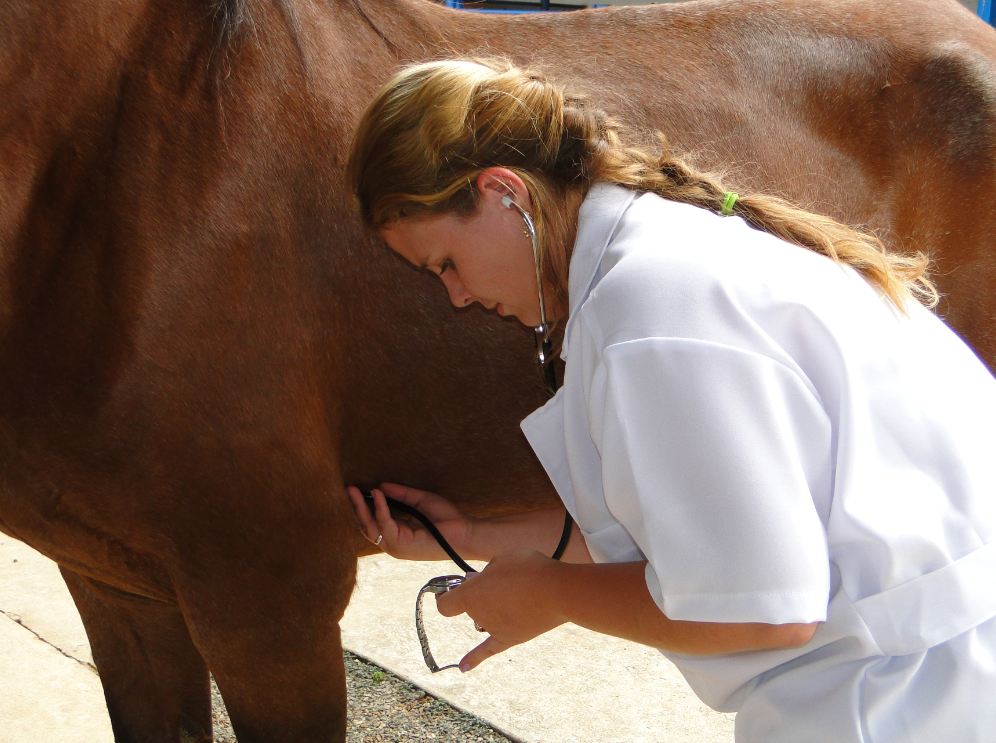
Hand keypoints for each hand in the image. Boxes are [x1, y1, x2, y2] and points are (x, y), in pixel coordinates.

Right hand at [346, 483, 473, 561]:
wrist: (464, 532)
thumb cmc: (447, 519)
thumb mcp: (421, 500)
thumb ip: (402, 495)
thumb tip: (381, 485)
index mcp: (397, 533)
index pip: (373, 521)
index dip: (363, 506)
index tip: (356, 489)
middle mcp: (393, 542)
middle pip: (366, 525)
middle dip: (356, 506)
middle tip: (348, 488)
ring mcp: (395, 546)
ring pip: (370, 527)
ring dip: (361, 508)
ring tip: (353, 490)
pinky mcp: (401, 545)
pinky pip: (385, 525)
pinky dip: (380, 509)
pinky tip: (377, 495)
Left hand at [435, 550, 564, 671]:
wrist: (557, 591)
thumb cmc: (529, 569)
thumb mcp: (503, 559)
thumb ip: (487, 571)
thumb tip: (479, 580)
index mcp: (470, 595)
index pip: (446, 603)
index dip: (447, 594)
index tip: (454, 587)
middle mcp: (478, 615)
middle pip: (471, 606)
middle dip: (480, 592)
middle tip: (504, 578)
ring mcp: (493, 628)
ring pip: (486, 617)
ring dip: (492, 607)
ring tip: (517, 591)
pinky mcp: (511, 638)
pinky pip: (488, 649)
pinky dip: (474, 659)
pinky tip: (463, 668)